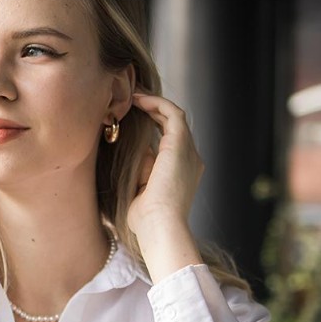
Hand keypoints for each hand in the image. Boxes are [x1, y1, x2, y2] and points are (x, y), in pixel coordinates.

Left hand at [126, 93, 203, 280]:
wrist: (159, 227)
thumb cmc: (145, 218)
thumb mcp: (141, 188)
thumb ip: (141, 168)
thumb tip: (135, 147)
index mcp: (182, 171)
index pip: (170, 139)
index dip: (153, 123)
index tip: (131, 114)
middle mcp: (190, 159)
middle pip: (173, 124)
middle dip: (153, 109)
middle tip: (130, 99)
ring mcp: (189, 152)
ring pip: (174, 116)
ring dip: (153, 102)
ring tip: (132, 95)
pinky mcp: (181, 146)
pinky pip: (173, 114)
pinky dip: (156, 103)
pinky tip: (137, 100)